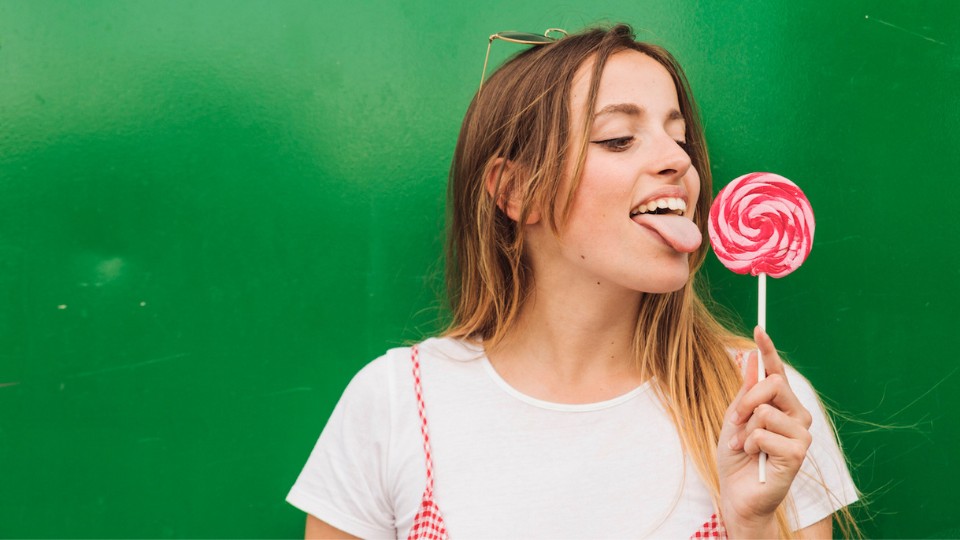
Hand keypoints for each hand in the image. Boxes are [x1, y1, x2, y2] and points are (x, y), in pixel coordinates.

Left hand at [716, 327, 813, 537]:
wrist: (737, 492)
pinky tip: (754, 457)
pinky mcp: (798, 452)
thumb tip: (750, 358)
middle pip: (773, 384)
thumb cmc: (738, 457)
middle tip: (735, 421)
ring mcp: (801, 433)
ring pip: (765, 410)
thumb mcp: (736, 418)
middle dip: (746, 400)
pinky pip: (763, 432)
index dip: (769, 349)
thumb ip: (746, 391)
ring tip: (745, 446)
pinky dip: (750, 444)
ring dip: (745, 428)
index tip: (758, 328)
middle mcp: (797, 415)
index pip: (777, 371)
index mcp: (782, 404)